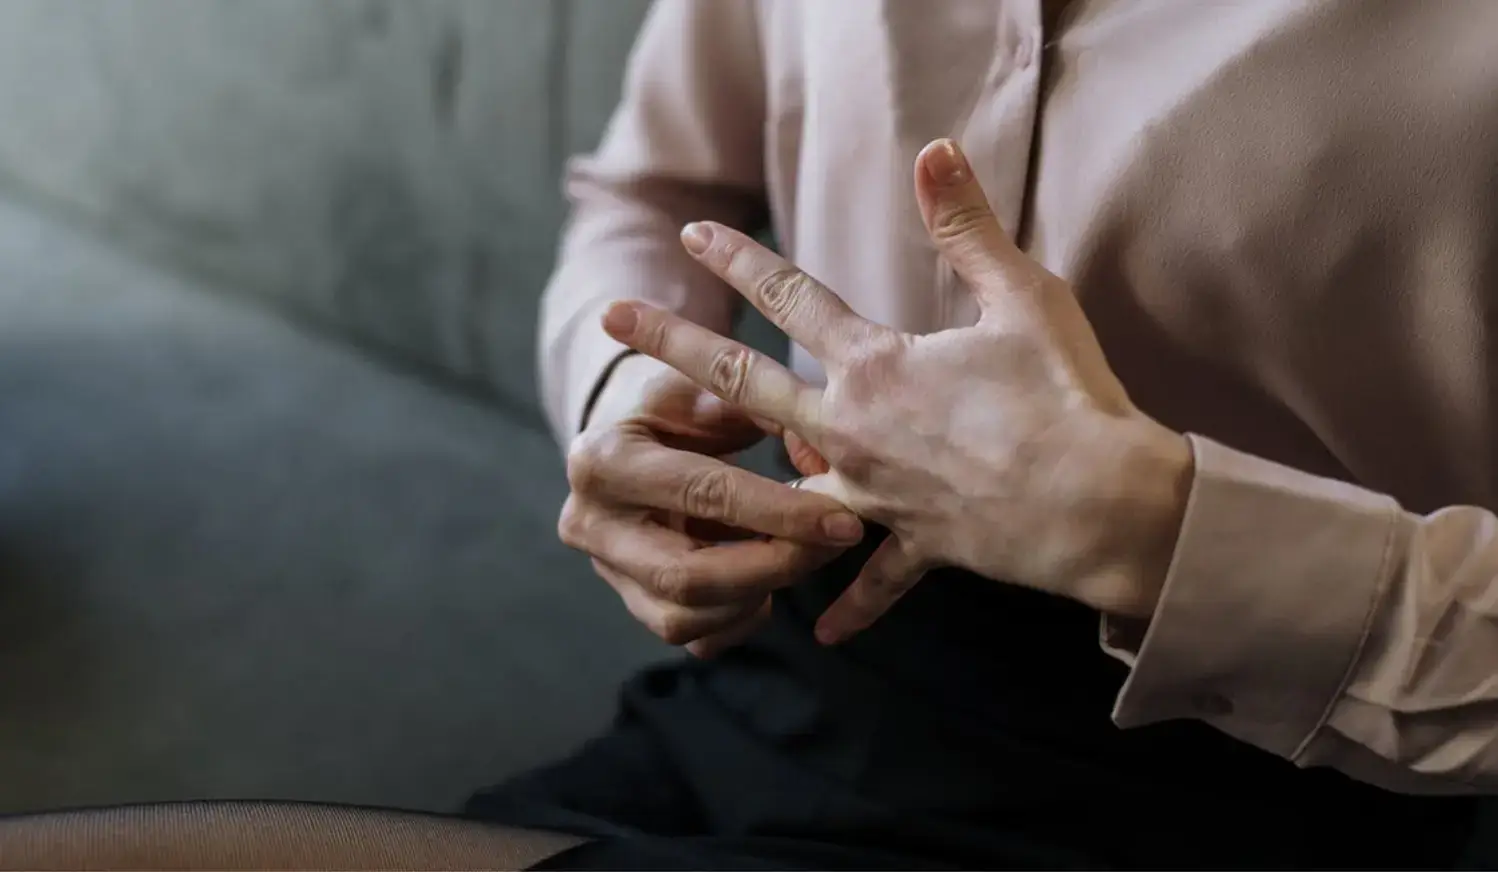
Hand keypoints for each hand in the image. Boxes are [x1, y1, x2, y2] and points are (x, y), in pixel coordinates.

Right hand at [558, 354, 863, 656]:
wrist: (627, 439)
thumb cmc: (676, 410)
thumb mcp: (706, 389)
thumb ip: (764, 409)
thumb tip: (824, 457)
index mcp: (602, 460)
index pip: (702, 494)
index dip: (779, 511)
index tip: (841, 518)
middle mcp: (589, 525)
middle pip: (686, 575)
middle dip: (773, 566)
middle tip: (835, 545)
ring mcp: (606, 573)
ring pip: (686, 618)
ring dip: (759, 594)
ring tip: (805, 555)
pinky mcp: (631, 605)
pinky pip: (695, 637)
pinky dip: (742, 616)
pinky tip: (769, 580)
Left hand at [600, 139, 1192, 644]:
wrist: (1098, 508)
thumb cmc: (1063, 397)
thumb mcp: (1020, 296)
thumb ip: (966, 225)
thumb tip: (936, 149)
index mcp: (875, 366)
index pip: (789, 297)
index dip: (739, 259)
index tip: (690, 234)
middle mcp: (855, 431)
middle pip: (743, 383)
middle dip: (673, 347)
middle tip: (611, 322)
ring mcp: (877, 496)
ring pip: (786, 487)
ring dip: (737, 485)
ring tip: (691, 486)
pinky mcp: (918, 545)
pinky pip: (873, 580)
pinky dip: (851, 604)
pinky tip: (821, 632)